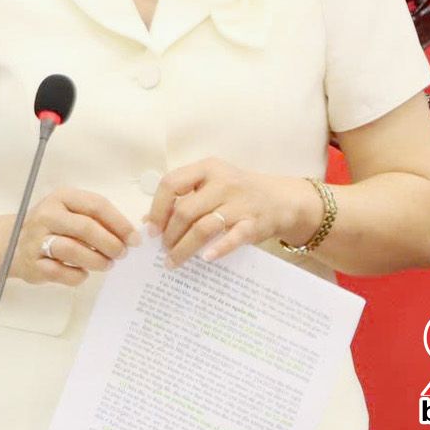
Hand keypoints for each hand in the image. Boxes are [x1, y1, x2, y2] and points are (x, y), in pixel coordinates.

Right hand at [11, 187, 140, 286]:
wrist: (11, 242)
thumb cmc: (52, 227)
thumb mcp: (70, 212)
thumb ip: (97, 219)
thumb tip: (130, 235)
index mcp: (62, 197)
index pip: (96, 205)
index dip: (119, 223)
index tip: (134, 238)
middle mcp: (47, 214)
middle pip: (85, 227)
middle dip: (110, 243)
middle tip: (121, 254)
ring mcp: (36, 239)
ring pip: (72, 249)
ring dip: (96, 260)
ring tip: (107, 264)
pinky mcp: (32, 263)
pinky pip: (60, 272)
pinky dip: (77, 275)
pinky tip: (83, 273)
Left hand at [144, 157, 319, 267]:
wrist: (281, 199)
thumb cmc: (237, 193)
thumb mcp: (210, 185)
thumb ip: (182, 198)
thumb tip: (148, 222)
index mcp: (207, 168)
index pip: (171, 183)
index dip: (157, 208)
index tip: (152, 229)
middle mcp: (223, 182)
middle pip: (185, 210)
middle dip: (169, 234)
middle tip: (164, 250)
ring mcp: (240, 203)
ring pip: (203, 227)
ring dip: (184, 248)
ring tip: (174, 261)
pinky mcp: (254, 223)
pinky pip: (232, 238)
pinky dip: (217, 250)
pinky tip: (204, 259)